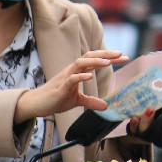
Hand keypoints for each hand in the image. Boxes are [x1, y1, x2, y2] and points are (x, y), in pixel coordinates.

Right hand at [14, 49, 128, 123]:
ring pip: (81, 63)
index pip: (95, 60)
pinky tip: (89, 76)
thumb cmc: (56, 99)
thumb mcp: (77, 100)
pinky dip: (80, 76)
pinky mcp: (61, 86)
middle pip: (90, 56)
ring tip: (108, 62)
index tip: (124, 57)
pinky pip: (71, 78)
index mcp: (77, 71)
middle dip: (106, 55)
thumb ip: (91, 101)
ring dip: (95, 62)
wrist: (37, 103)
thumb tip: (105, 106)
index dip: (110, 57)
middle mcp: (72, 70)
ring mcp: (66, 77)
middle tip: (121, 54)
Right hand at [127, 93, 161, 150]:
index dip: (133, 126)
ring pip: (153, 137)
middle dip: (144, 123)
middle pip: (143, 135)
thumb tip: (132, 112)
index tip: (133, 117)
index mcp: (156, 126)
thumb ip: (150, 109)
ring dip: (159, 122)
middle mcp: (161, 136)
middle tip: (149, 109)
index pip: (138, 131)